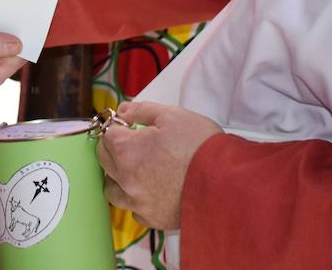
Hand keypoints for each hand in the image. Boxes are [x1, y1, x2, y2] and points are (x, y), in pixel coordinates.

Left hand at [96, 100, 222, 229]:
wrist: (227, 183)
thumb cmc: (200, 146)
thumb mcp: (171, 115)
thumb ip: (140, 110)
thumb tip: (122, 112)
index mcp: (126, 151)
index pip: (106, 135)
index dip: (117, 127)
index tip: (130, 126)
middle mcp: (125, 179)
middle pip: (105, 161)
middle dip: (114, 149)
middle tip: (133, 144)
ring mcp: (138, 202)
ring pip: (113, 190)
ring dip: (119, 178)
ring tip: (138, 170)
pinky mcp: (153, 219)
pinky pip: (135, 209)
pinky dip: (138, 200)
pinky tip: (153, 190)